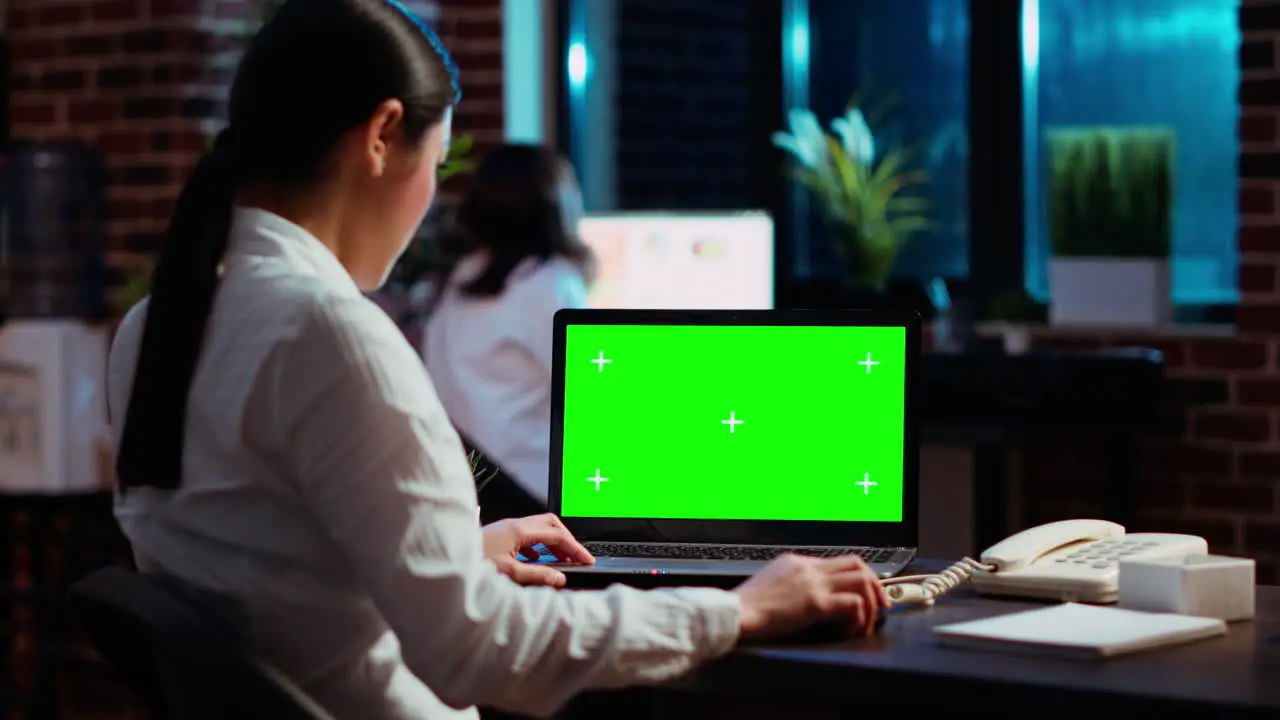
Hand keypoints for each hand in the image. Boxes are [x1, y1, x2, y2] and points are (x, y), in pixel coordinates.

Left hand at [482, 513, 595, 587]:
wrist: (445, 560)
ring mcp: (506, 530)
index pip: (556, 534)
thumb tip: (560, 577)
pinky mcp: (500, 538)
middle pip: (550, 524)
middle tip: (578, 557)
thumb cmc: (471, 564)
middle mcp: (514, 525)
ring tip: (561, 561)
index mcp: (519, 530)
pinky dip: (538, 549)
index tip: (588, 559)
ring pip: (538, 530)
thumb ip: (537, 575)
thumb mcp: (508, 573)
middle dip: (567, 539)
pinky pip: (527, 538)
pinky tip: (537, 562)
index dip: (575, 547)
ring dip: (552, 544)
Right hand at [734, 553, 889, 640]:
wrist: (731, 615)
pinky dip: (860, 618)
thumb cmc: (744, 609)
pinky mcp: (815, 602)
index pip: (838, 561)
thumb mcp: (769, 587)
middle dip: (874, 584)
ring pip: (862, 579)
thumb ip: (790, 587)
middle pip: (857, 563)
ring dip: (872, 602)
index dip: (857, 579)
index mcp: (796, 562)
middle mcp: (807, 567)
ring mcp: (813, 582)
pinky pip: (853, 603)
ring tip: (869, 621)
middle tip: (880, 605)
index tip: (864, 595)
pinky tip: (852, 631)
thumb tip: (805, 602)